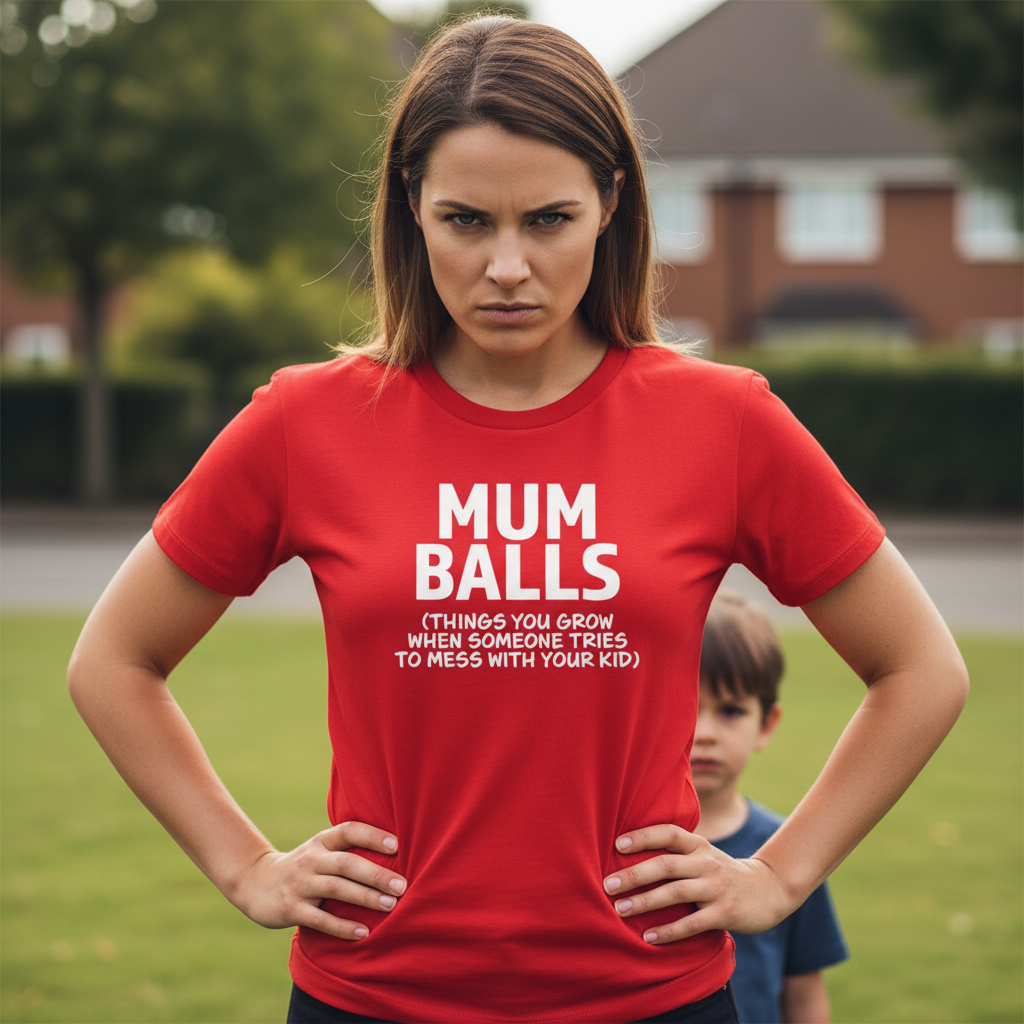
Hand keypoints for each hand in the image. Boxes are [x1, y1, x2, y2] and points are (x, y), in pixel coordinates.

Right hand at [231, 821, 406, 940]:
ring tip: (390, 905)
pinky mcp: (291, 908)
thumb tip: (396, 856)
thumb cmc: (304, 867)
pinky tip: (363, 932)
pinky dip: (342, 926)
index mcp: (321, 842)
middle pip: (347, 863)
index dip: (373, 836)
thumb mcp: (320, 851)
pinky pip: (320, 918)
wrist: (255, 882)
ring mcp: (300, 884)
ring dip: (365, 897)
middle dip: (376, 874)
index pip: (349, 831)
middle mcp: (311, 860)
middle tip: (402, 885)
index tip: (397, 845)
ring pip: (336, 888)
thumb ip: (347, 851)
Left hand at [603, 824, 795, 943]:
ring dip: (646, 902)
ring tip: (620, 909)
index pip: (668, 833)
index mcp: (698, 845)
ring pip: (676, 893)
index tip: (617, 844)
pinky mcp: (725, 913)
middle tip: (608, 884)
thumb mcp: (703, 855)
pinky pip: (693, 923)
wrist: (769, 889)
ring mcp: (716, 887)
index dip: (643, 836)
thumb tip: (628, 857)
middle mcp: (705, 862)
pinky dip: (670, 930)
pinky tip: (649, 936)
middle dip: (634, 875)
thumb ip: (676, 853)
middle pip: (666, 865)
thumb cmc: (722, 872)